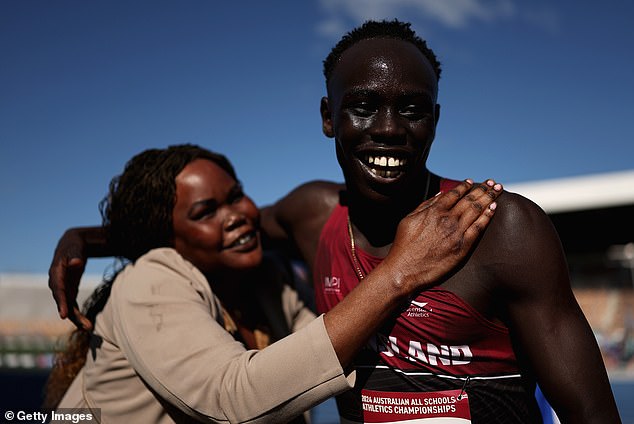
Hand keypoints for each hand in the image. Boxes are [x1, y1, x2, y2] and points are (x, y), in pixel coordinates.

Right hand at [48, 229, 91, 329]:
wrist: (72, 245)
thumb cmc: (74, 246)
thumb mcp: (75, 249)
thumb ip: (75, 256)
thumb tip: (76, 263)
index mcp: (56, 273)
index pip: (58, 290)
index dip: (61, 302)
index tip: (64, 315)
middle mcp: (57, 283)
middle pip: (62, 301)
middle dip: (71, 314)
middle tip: (83, 326)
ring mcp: (62, 288)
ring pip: (67, 306)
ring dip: (76, 318)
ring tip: (88, 328)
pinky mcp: (68, 291)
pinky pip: (72, 305)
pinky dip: (78, 314)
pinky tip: (86, 324)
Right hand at [385, 179, 501, 291]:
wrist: (405, 270)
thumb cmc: (404, 246)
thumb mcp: (408, 219)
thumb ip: (425, 205)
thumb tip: (440, 194)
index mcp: (434, 211)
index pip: (454, 193)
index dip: (465, 186)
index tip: (472, 181)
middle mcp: (447, 219)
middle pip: (470, 199)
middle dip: (483, 189)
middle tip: (493, 182)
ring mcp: (456, 232)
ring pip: (477, 210)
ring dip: (489, 197)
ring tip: (498, 190)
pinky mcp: (462, 247)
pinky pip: (478, 228)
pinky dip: (487, 216)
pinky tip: (494, 208)